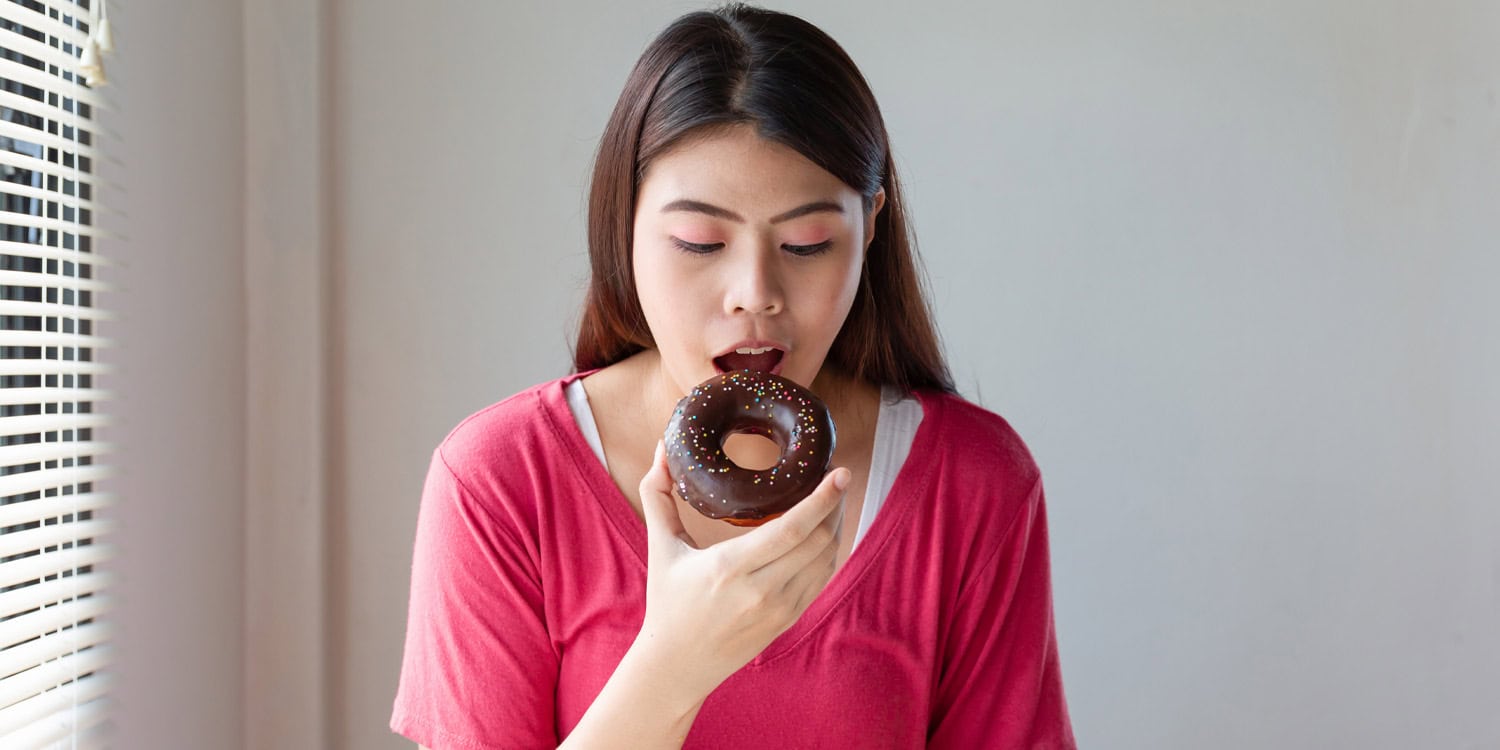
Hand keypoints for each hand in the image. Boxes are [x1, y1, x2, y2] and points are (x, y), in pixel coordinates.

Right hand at [631, 439, 847, 700]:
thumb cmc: (667, 601)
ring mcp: (779, 609)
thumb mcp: (660, 547)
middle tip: (835, 478)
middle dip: (835, 506)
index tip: (840, 474)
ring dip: (836, 527)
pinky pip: (821, 578)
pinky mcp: (789, 619)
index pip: (791, 530)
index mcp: (729, 568)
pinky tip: (824, 532)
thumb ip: (657, 494)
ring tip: (832, 500)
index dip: (822, 500)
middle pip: (819, 542)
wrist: (677, 665)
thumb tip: (662, 448)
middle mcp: (760, 591)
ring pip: (827, 560)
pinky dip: (829, 551)